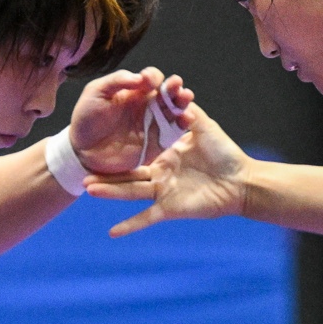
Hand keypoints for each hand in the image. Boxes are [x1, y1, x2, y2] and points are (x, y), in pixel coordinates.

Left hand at [68, 69, 195, 175]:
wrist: (83, 150)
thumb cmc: (87, 118)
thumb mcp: (95, 92)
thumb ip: (116, 81)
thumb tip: (139, 77)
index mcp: (135, 90)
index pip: (151, 78)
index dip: (153, 77)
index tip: (149, 81)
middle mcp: (148, 105)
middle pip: (168, 93)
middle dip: (175, 87)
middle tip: (178, 86)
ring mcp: (154, 123)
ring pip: (175, 110)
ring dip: (183, 103)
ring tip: (186, 98)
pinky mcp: (157, 142)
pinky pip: (174, 132)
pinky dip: (182, 124)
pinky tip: (186, 118)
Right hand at [86, 98, 253, 236]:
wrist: (241, 180)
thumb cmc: (225, 153)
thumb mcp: (202, 125)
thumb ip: (185, 111)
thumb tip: (172, 91)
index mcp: (164, 157)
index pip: (135, 155)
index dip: (117, 152)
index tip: (97, 145)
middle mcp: (160, 175)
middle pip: (126, 176)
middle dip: (104, 176)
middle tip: (81, 174)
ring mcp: (163, 192)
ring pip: (130, 192)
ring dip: (109, 192)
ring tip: (88, 188)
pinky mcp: (170, 208)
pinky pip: (147, 217)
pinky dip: (130, 225)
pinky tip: (112, 232)